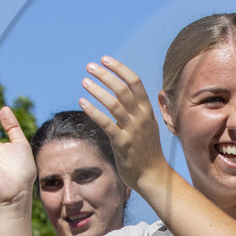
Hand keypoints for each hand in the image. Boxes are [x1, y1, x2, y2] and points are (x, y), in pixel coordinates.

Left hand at [79, 58, 173, 196]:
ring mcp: (132, 130)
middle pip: (122, 89)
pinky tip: (82, 102)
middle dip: (105, 74)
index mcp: (147, 111)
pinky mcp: (122, 143)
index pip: (135, 82)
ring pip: (113, 103)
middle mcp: (141, 117)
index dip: (119, 68)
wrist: (153, 176)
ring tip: (84, 81)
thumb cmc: (148, 151)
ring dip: (97, 90)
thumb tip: (131, 95)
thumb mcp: (149, 126)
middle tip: (90, 66)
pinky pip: (105, 123)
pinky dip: (93, 111)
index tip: (106, 59)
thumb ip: (140, 110)